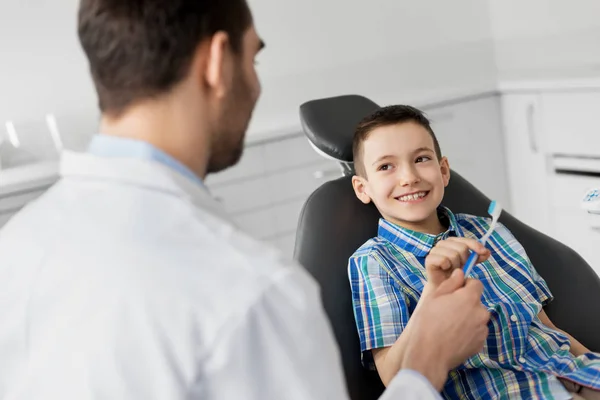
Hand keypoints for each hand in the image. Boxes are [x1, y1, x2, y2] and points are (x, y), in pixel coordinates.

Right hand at [401, 269, 489, 390]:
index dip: (465, 285)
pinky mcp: (480, 343)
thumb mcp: (434, 297)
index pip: (476, 283)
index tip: (455, 292)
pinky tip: (454, 336)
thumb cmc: (428, 323)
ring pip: (477, 317)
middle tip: (448, 311)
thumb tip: (460, 273)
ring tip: (450, 326)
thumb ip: (451, 283)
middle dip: (466, 303)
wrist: (429, 354)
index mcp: (470, 298)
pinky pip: (476, 332)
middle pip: (477, 302)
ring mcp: (482, 329)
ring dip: (468, 318)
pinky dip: (468, 332)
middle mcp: (481, 312)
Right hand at [425, 237, 489, 287]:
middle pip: (461, 248)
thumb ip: (477, 257)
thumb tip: (487, 252)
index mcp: (453, 242)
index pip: (466, 240)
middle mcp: (443, 243)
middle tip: (461, 268)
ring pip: (453, 255)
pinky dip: (447, 266)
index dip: (475, 245)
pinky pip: (443, 260)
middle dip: (464, 260)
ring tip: (452, 271)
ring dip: (456, 266)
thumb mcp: (468, 264)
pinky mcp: (429, 259)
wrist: (443, 286)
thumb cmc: (455, 273)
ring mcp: (435, 250)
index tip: (483, 252)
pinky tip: (445, 269)